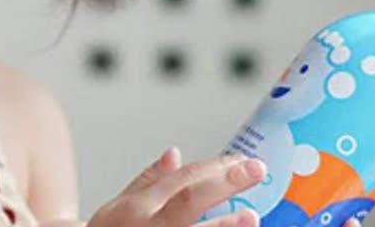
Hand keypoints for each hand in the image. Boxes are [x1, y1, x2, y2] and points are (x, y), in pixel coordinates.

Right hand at [85, 147, 266, 226]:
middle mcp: (148, 226)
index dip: (216, 167)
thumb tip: (175, 154)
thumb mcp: (119, 206)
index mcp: (139, 206)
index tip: (244, 161)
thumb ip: (149, 181)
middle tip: (256, 171)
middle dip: (224, 184)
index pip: (182, 179)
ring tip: (251, 216)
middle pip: (189, 200)